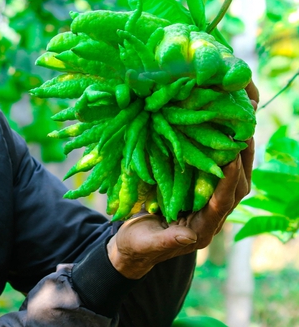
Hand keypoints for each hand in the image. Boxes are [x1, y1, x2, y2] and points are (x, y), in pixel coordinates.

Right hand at [107, 81, 257, 279]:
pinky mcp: (200, 196)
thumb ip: (167, 242)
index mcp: (199, 231)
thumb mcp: (147, 244)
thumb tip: (189, 239)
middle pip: (235, 190)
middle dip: (242, 163)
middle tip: (243, 133)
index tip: (231, 157)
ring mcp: (207, 207)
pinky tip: (221, 136)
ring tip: (239, 128)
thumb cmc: (137, 246)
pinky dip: (224, 156)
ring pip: (231, 181)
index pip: (220, 203)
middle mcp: (209, 218)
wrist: (132, 247)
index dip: (227, 181)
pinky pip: (219, 175)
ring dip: (238, 157)